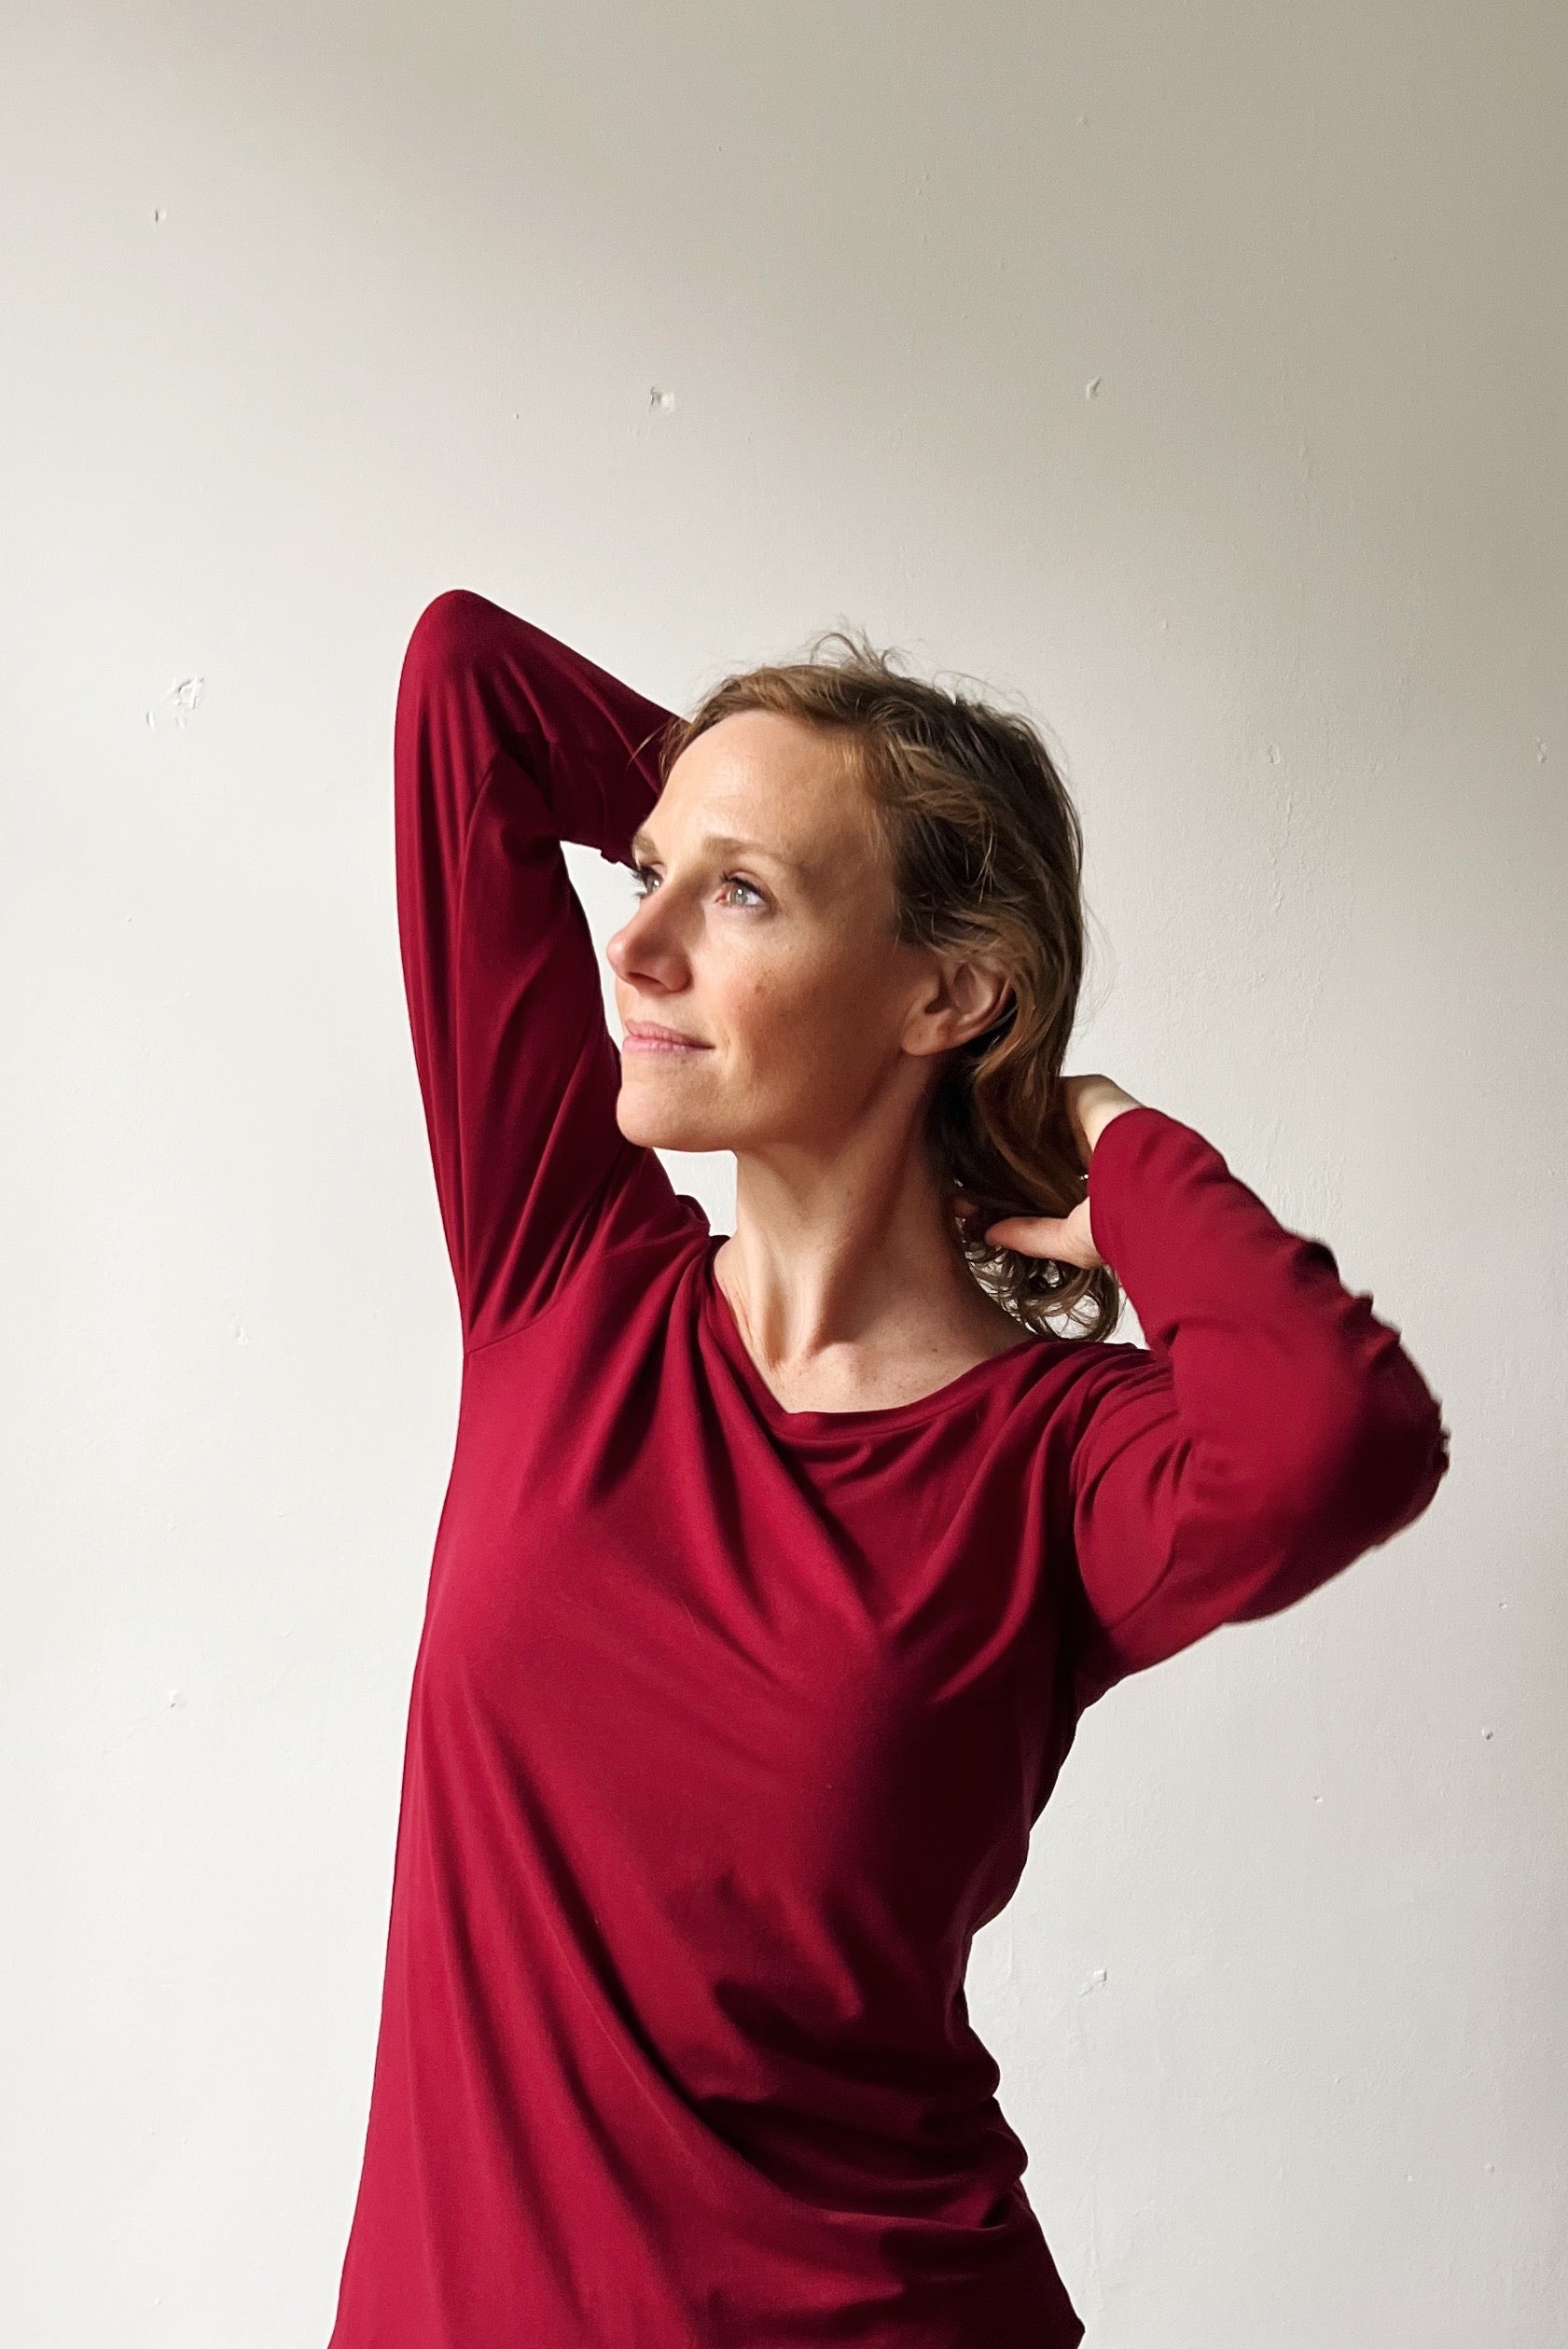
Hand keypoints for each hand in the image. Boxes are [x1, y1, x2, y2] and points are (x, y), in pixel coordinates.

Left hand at [982, 1074, 1141, 1268]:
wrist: (1150, 1188)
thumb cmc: (1125, 1220)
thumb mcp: (1069, 1238)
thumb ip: (1030, 1234)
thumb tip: (990, 1234)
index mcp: (1099, 1179)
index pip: (1047, 1175)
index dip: (1012, 1184)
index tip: (976, 1196)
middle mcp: (1097, 1144)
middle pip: (1038, 1143)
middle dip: (1002, 1157)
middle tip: (962, 1167)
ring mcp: (1094, 1115)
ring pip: (1038, 1118)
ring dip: (1005, 1129)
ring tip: (965, 1142)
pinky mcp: (1088, 1090)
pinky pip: (1044, 1090)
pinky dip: (1016, 1101)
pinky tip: (984, 1117)